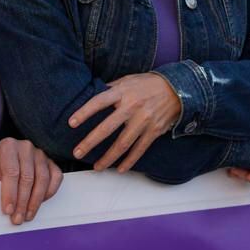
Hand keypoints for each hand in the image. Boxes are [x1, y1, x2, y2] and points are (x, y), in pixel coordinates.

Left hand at [0, 138, 62, 224]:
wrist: (8, 157)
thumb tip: (5, 209)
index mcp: (8, 147)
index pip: (11, 171)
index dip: (10, 193)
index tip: (8, 210)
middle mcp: (26, 148)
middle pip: (27, 178)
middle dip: (22, 202)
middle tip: (17, 218)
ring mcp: (41, 154)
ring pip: (42, 179)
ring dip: (35, 201)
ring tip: (27, 215)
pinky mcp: (52, 162)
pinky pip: (56, 178)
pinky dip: (49, 192)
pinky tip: (40, 203)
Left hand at [69, 73, 183, 170]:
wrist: (178, 89)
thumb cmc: (147, 84)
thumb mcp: (127, 80)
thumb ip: (110, 89)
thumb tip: (90, 95)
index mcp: (123, 92)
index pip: (99, 102)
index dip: (84, 112)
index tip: (71, 123)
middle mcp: (132, 107)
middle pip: (107, 128)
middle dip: (90, 142)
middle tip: (76, 153)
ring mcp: (144, 120)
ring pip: (123, 143)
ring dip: (108, 158)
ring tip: (96, 167)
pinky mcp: (154, 131)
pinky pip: (140, 149)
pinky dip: (130, 161)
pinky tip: (120, 169)